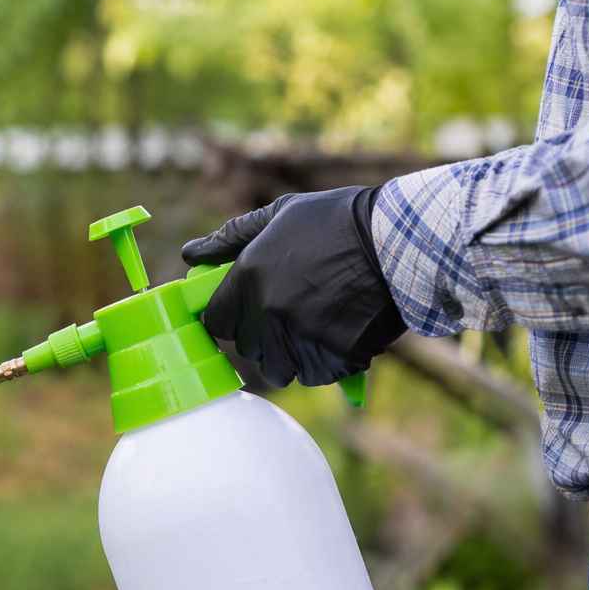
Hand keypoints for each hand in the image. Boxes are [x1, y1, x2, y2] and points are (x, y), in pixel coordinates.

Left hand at [182, 186, 406, 387]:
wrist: (399, 238)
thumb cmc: (338, 220)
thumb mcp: (281, 214)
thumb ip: (231, 237)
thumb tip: (189, 254)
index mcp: (248, 276)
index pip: (216, 321)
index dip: (232, 319)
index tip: (248, 314)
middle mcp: (266, 311)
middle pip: (247, 348)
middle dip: (265, 336)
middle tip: (294, 314)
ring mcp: (298, 336)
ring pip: (278, 368)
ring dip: (293, 354)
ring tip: (318, 326)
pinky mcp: (330, 356)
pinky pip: (312, 375)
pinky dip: (323, 363)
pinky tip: (339, 335)